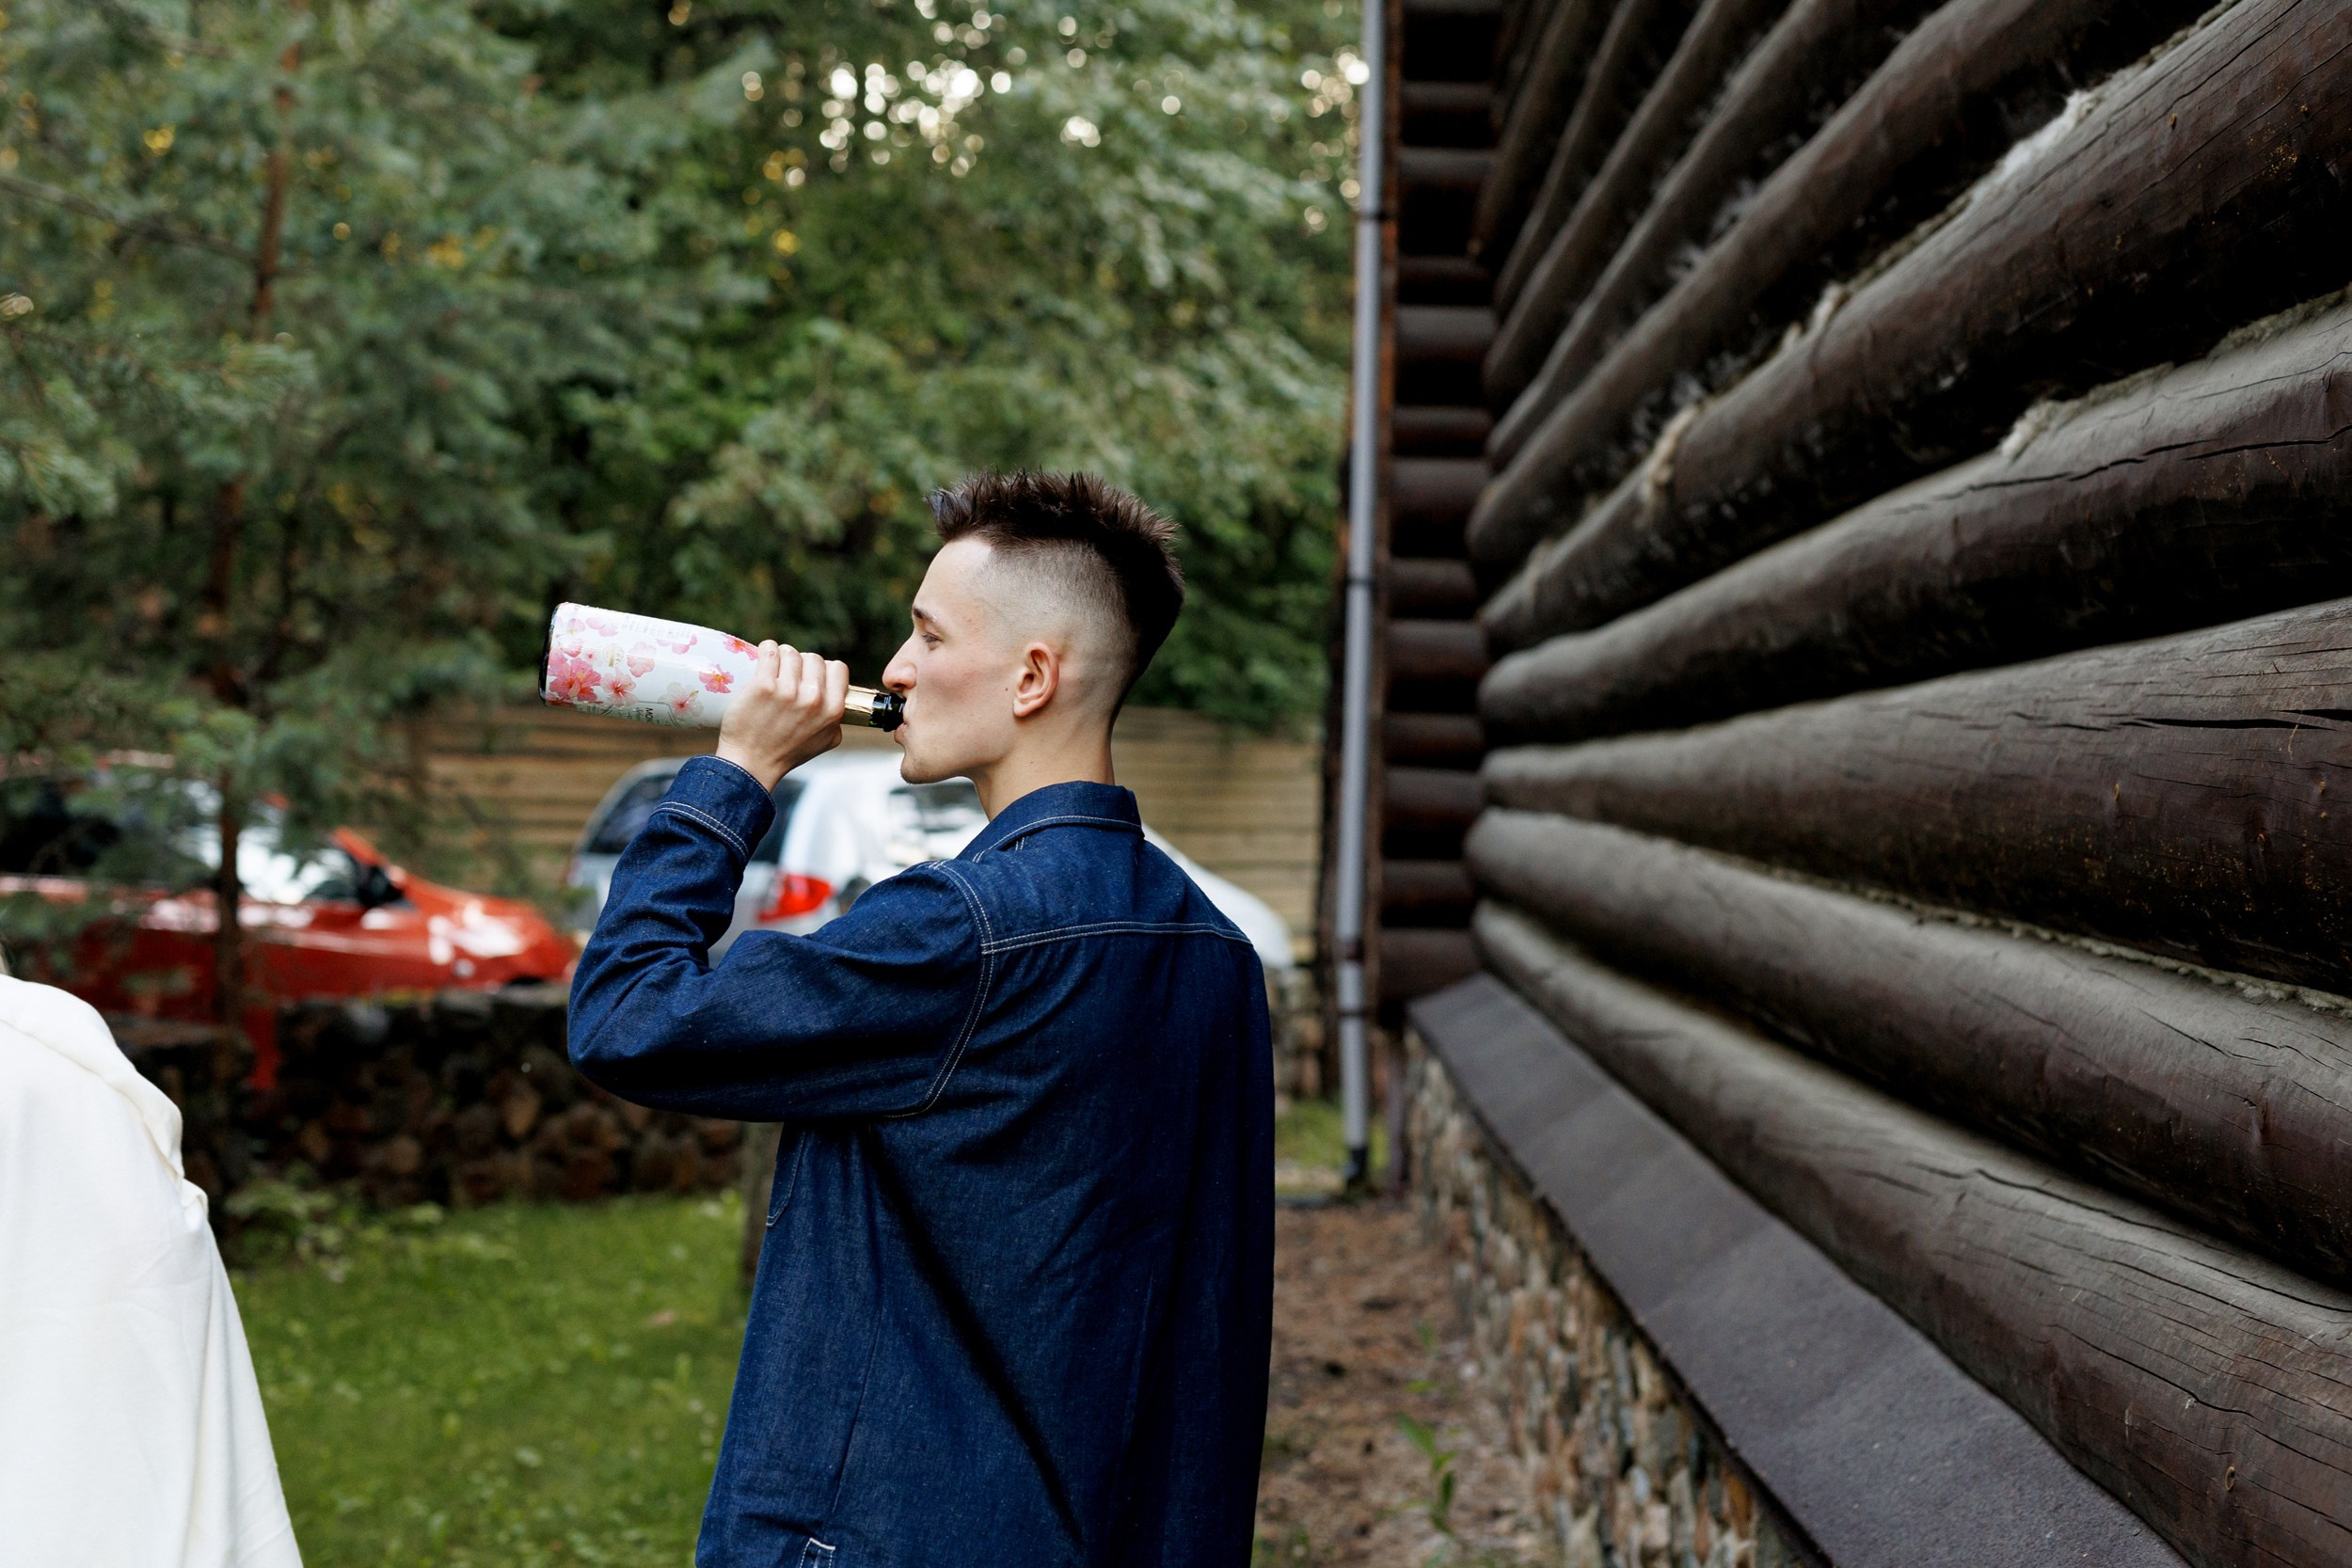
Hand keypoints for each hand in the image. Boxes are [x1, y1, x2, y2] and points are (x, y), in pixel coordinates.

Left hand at [716, 642, 849, 788]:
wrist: (751, 763)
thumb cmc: (787, 752)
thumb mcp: (826, 741)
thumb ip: (837, 720)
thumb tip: (839, 700)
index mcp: (833, 710)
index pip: (838, 668)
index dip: (824, 670)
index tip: (810, 677)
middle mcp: (813, 699)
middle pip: (813, 658)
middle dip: (800, 665)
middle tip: (787, 678)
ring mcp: (787, 691)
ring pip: (790, 652)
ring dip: (781, 657)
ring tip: (773, 672)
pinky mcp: (762, 686)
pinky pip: (769, 650)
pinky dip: (766, 650)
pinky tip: (764, 657)